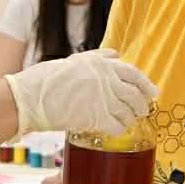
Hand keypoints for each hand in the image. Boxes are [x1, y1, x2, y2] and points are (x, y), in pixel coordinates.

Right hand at [3, 48, 157, 135]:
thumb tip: (116, 54)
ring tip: (128, 121)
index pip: (134, 74)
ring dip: (131, 118)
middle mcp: (106, 80)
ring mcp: (103, 99)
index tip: (153, 92)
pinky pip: (118, 126)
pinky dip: (120, 129)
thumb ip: (98, 57)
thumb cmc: (48, 78)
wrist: (31, 96)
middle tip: (143, 111)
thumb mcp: (75, 60)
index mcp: (102, 64)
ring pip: (128, 112)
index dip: (146, 84)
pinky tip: (115, 130)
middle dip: (142, 105)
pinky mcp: (96, 117)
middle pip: (135, 95)